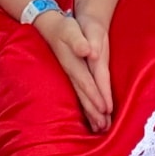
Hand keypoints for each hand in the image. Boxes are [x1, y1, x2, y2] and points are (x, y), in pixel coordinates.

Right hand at [35, 10, 112, 131]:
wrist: (48, 27)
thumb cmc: (63, 28)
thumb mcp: (71, 30)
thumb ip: (78, 41)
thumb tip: (87, 52)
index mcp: (73, 64)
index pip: (87, 82)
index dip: (96, 95)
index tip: (105, 109)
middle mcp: (71, 74)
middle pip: (83, 95)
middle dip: (94, 111)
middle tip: (104, 127)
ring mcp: (70, 77)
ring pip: (81, 98)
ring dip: (90, 113)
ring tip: (100, 128)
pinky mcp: (71, 77)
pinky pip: (79, 95)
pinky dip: (85, 107)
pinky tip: (90, 117)